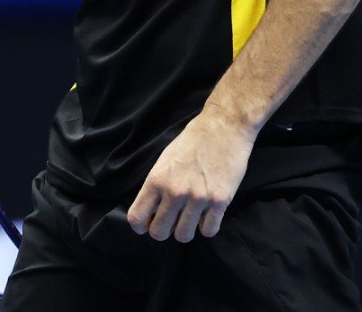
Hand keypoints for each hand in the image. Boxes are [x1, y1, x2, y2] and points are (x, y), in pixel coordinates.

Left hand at [126, 107, 258, 241]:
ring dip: (186, 230)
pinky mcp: (220, 200)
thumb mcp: (165, 159)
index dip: (141, 226)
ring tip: (191, 218)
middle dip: (164, 231)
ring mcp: (198, 197)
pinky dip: (207, 226)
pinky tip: (208, 215)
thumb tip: (152, 211)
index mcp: (157, 180)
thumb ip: (157, 186)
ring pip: (183, 235)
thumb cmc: (194, 140)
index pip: (137, 218)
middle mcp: (175, 191)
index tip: (148, 225)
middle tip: (172, 222)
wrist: (225, 126)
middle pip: (159, 232)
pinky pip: (208, 230)